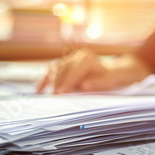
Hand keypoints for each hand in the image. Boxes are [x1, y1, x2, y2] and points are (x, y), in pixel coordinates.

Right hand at [36, 48, 151, 93]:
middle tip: (51, 98)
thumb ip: (98, 83)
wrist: (115, 71)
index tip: (60, 94)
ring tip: (41, 94)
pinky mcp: (67, 63)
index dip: (66, 83)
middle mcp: (77, 56)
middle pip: (62, 70)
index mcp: (87, 59)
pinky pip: (53, 70)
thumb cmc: (113, 78)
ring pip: (55, 69)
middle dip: (56, 84)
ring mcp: (71, 59)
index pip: (73, 72)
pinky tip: (39, 88)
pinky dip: (46, 78)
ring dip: (48, 81)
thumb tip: (83, 86)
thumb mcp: (111, 81)